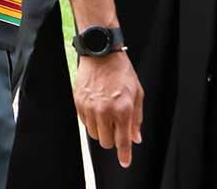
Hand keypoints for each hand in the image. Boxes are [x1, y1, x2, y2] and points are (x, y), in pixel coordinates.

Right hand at [74, 51, 143, 168]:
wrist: (101, 54)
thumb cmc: (122, 72)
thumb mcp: (137, 94)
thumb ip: (136, 119)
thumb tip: (135, 138)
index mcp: (122, 110)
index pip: (123, 141)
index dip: (124, 155)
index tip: (125, 162)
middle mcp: (104, 111)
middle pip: (106, 142)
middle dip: (112, 139)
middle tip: (116, 127)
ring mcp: (89, 107)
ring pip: (94, 134)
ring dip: (101, 130)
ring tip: (106, 116)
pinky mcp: (79, 102)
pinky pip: (85, 122)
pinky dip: (92, 121)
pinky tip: (97, 109)